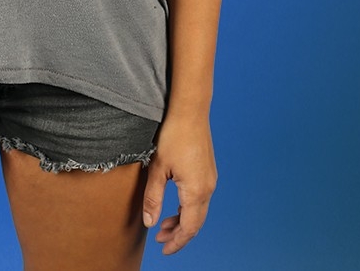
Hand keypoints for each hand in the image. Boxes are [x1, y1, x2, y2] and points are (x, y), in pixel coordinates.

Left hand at [142, 112, 217, 254]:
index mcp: (196, 191)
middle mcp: (208, 188)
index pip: (188, 227)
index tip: (164, 249)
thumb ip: (153, 198)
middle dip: (179, 234)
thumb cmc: (173, 135)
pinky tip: (175, 205)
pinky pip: (200, 198)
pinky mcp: (208, 170)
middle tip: (160, 239)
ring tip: (164, 224)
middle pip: (195, 222)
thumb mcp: (157, 168)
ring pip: (198, 211)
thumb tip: (150, 223)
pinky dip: (188, 208)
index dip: (176, 242)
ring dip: (182, 220)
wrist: (190, 110)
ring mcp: (210, 179)